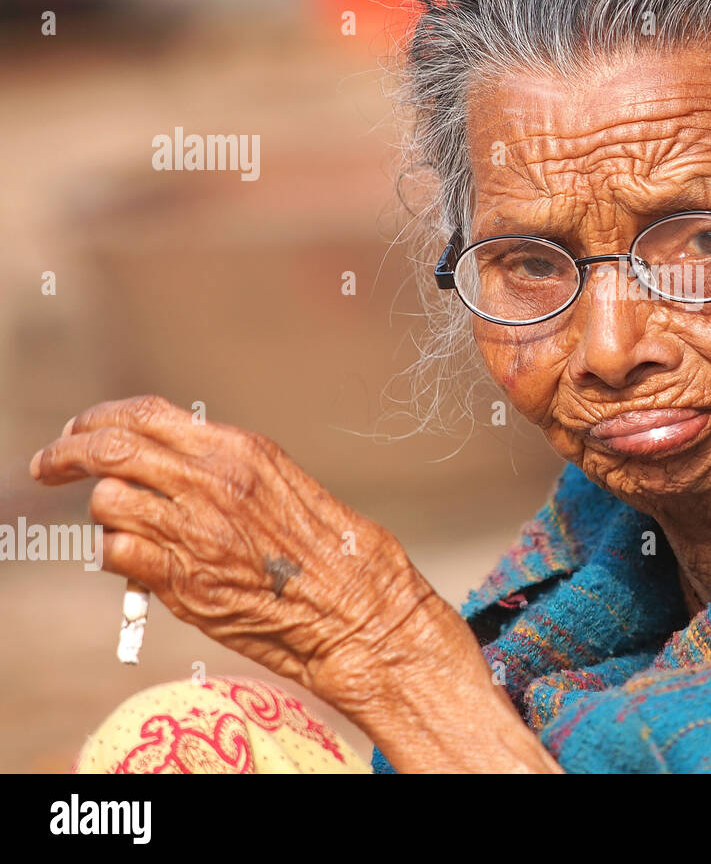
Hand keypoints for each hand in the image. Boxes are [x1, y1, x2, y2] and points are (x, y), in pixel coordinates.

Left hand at [28, 394, 441, 709]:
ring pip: (106, 503)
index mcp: (237, 450)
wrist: (352, 606)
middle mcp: (210, 482)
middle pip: (108, 450)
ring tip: (127, 525)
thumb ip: (221, 467)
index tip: (76, 432)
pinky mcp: (183, 582)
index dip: (96, 419)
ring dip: (106, 514)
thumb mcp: (279, 480)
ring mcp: (194, 531)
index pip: (142, 414)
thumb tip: (163, 461)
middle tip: (48, 465)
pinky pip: (116, 555)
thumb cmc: (328, 547)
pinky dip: (118, 555)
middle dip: (66, 455)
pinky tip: (140, 560)